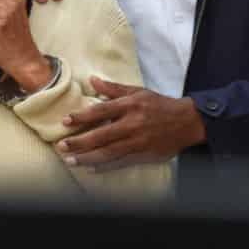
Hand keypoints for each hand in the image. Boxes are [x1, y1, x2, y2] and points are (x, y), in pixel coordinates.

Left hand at [56, 77, 205, 169]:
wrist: (187, 122)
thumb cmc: (159, 105)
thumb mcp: (138, 92)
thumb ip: (113, 88)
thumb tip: (92, 80)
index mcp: (130, 106)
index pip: (101, 111)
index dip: (82, 117)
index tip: (66, 121)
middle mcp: (133, 124)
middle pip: (101, 135)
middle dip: (79, 142)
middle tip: (61, 146)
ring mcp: (138, 141)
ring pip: (109, 152)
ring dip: (88, 158)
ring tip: (71, 160)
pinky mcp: (144, 155)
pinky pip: (121, 162)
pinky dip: (105, 166)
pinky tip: (91, 168)